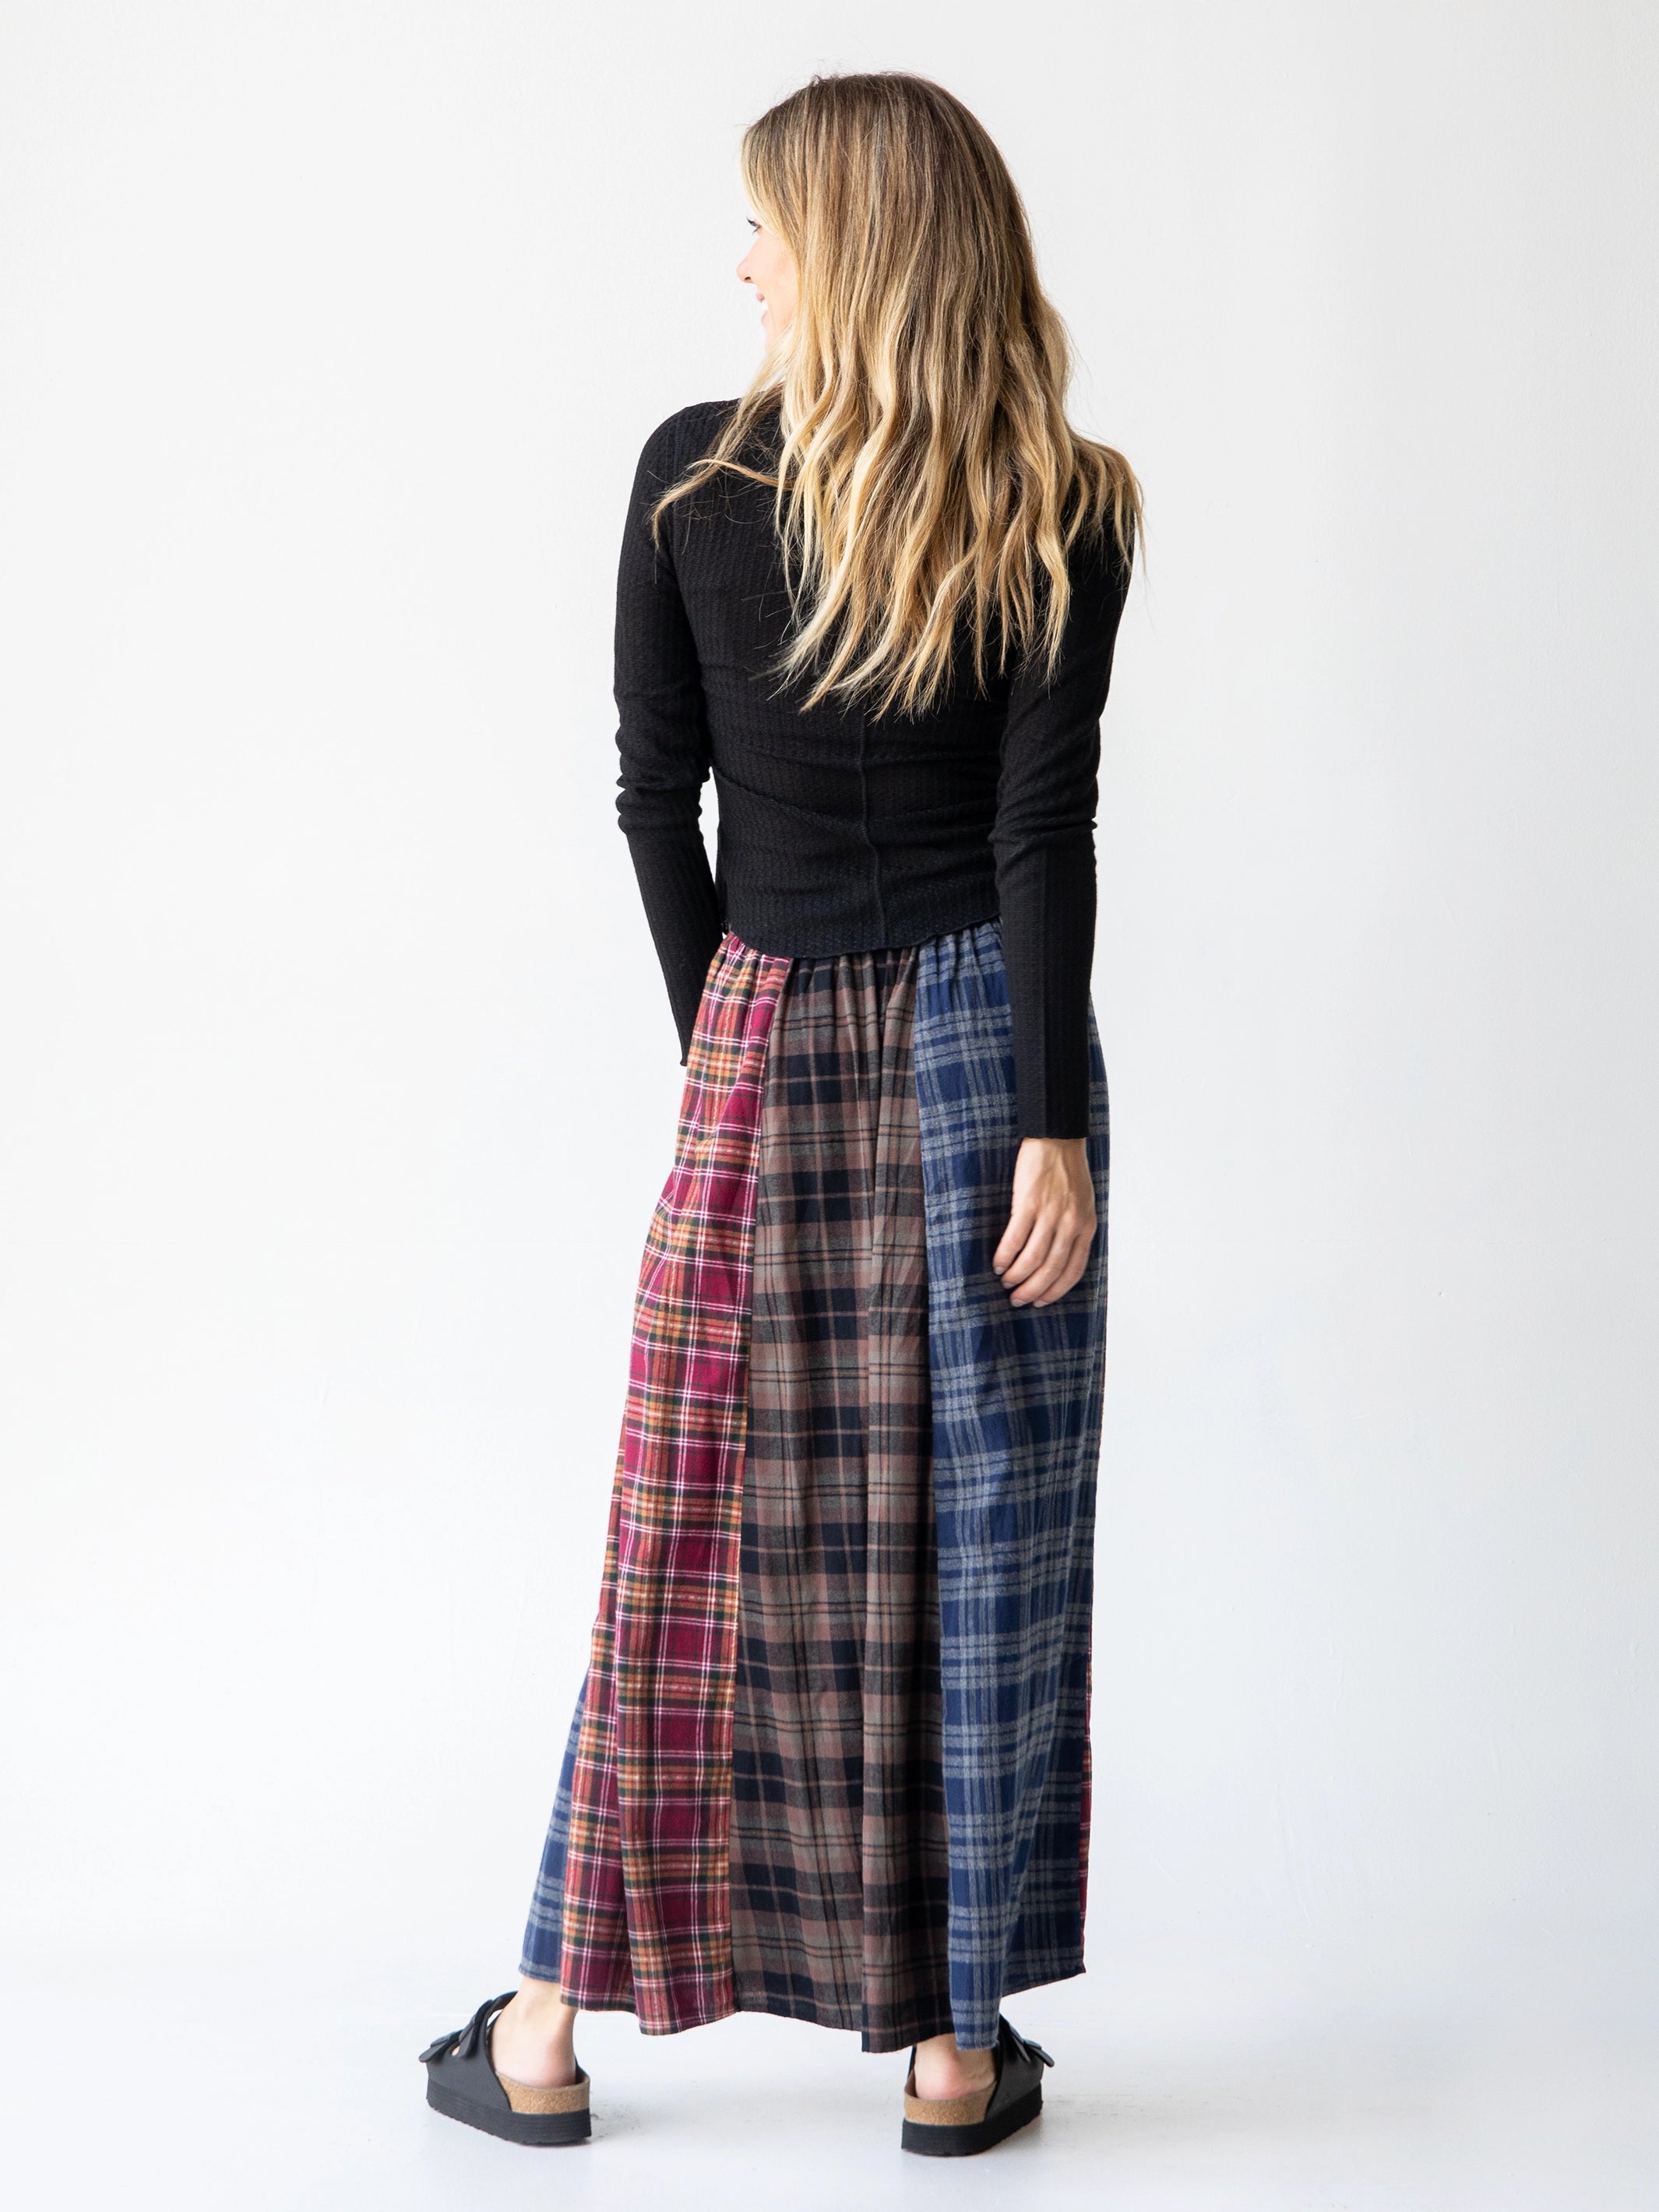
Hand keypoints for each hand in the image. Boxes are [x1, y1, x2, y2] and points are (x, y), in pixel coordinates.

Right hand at [992, 1137, 1095, 1306]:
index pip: (1073, 1270)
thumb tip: (1059, 1258)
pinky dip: (1005, 1256)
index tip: (1041, 1302)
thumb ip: (1075, 1229)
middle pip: (1051, 1270)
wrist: (1057, 1138)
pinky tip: (998, 1264)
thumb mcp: (1083, 1203)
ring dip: (1017, 1276)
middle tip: (1017, 1300)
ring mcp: (1050, 1214)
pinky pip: (1015, 1239)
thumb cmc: (1068, 1171)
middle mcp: (1070, 1224)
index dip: (1056, 1290)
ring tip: (1006, 1284)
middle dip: (1033, 1290)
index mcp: (1086, 1227)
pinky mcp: (1029, 1203)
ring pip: (1032, 1259)